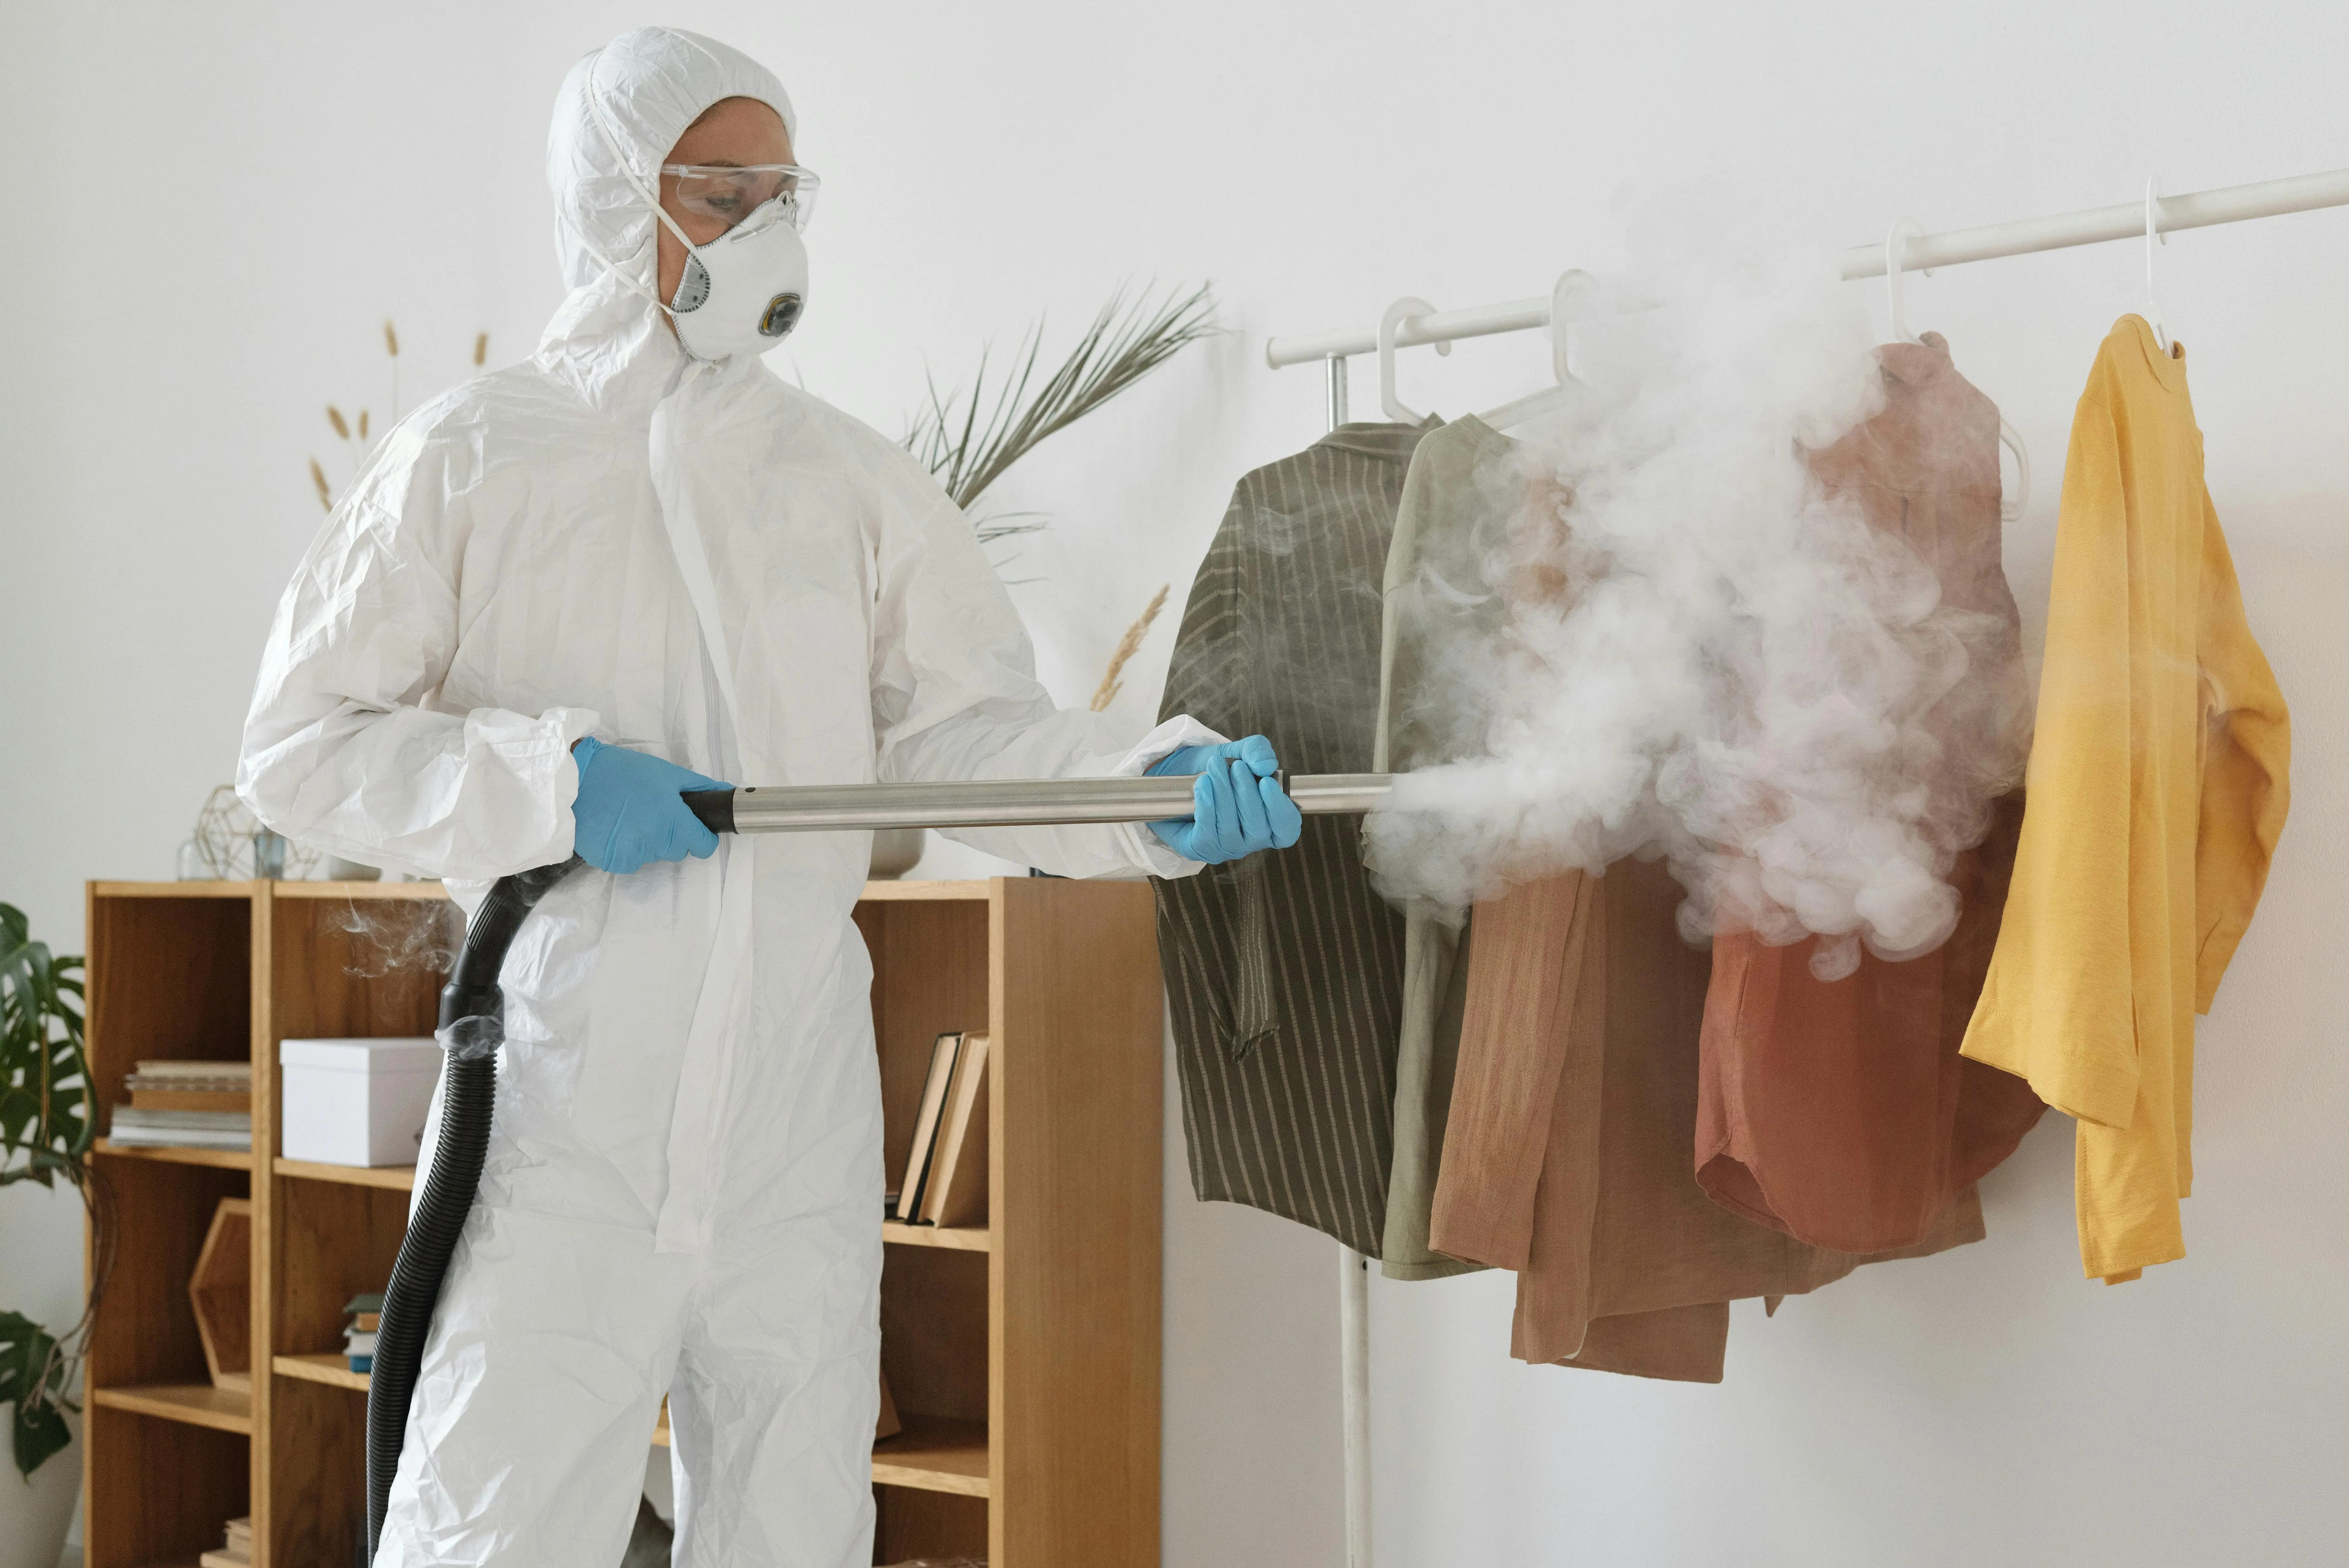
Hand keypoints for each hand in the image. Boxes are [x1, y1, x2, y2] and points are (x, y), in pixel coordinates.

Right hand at [570, 737, 726, 873]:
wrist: (573, 779)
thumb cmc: (622, 772)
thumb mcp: (666, 773)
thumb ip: (700, 788)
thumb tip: (726, 794)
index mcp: (673, 821)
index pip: (703, 847)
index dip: (701, 836)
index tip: (691, 825)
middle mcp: (654, 842)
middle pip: (677, 850)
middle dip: (671, 835)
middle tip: (651, 811)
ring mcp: (631, 855)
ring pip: (653, 856)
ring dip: (646, 841)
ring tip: (628, 816)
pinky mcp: (610, 862)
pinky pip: (629, 861)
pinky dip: (625, 849)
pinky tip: (614, 828)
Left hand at [1146, 736, 1303, 864]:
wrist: (1176, 773)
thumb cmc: (1215, 768)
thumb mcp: (1237, 752)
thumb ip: (1256, 751)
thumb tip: (1266, 765)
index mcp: (1269, 822)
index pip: (1286, 831)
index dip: (1281, 811)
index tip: (1267, 782)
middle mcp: (1249, 841)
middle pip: (1257, 831)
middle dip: (1247, 796)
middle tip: (1236, 767)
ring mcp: (1224, 849)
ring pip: (1230, 832)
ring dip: (1224, 796)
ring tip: (1215, 767)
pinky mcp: (1198, 849)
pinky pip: (1206, 835)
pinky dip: (1206, 807)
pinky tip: (1202, 784)